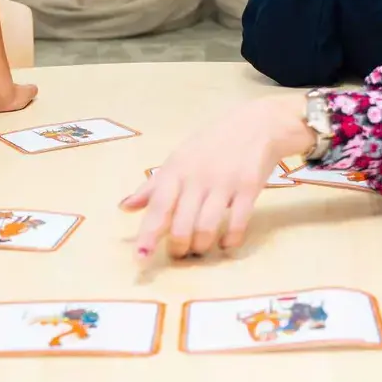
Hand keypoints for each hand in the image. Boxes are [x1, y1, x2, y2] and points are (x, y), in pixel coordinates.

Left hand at [120, 94, 314, 259]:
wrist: (257, 123)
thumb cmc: (212, 143)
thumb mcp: (180, 158)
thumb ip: (153, 185)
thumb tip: (124, 207)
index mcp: (177, 169)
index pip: (158, 206)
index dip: (148, 234)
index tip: (140, 258)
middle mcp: (198, 177)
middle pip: (182, 224)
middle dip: (178, 247)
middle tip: (179, 252)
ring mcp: (225, 183)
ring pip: (206, 228)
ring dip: (201, 246)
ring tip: (199, 248)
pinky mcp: (249, 188)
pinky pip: (238, 223)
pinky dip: (230, 240)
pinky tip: (226, 243)